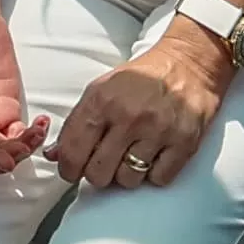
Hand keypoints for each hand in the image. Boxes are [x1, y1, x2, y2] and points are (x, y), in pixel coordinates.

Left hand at [50, 36, 223, 191]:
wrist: (189, 63)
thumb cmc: (141, 79)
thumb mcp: (101, 89)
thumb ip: (76, 122)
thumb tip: (54, 156)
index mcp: (102, 100)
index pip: (73, 151)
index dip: (68, 169)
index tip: (72, 171)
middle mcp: (129, 116)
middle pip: (98, 173)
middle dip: (98, 173)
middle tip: (105, 162)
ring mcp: (158, 131)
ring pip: (128, 180)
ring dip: (127, 174)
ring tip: (132, 156)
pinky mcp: (185, 142)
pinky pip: (158, 179)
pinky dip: (154, 173)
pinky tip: (154, 155)